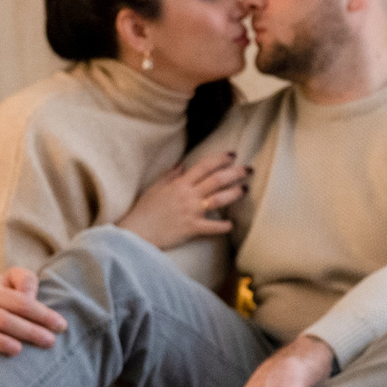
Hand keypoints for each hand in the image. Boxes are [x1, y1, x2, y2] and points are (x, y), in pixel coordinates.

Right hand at [0, 266, 66, 362]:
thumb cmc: (2, 296)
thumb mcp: (12, 281)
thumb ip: (25, 280)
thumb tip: (29, 295)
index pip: (20, 301)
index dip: (41, 313)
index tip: (61, 326)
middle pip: (3, 318)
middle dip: (28, 330)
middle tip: (49, 342)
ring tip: (18, 350)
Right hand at [117, 150, 247, 250]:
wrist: (138, 231)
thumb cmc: (145, 209)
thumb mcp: (156, 187)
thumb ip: (171, 175)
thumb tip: (183, 164)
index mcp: (180, 183)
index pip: (204, 166)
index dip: (220, 159)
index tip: (233, 155)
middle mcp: (188, 195)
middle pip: (216, 180)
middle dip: (235, 173)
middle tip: (249, 170)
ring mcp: (191, 211)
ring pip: (218, 199)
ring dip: (234, 194)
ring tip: (245, 190)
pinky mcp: (192, 228)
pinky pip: (212, 227)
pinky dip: (223, 226)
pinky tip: (232, 225)